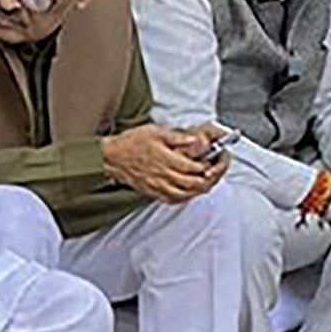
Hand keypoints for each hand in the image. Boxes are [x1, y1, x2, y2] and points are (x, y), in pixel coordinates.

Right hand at [101, 121, 225, 201]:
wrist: (112, 157)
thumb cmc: (132, 142)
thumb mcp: (155, 131)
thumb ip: (177, 138)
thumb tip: (196, 141)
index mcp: (167, 159)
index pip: (196, 167)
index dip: (211, 165)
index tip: (218, 158)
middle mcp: (164, 175)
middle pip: (195, 184)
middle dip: (211, 178)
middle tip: (217, 171)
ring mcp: (159, 186)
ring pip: (186, 194)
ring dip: (200, 190)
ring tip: (207, 181)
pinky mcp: (153, 192)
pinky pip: (173, 199)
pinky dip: (185, 197)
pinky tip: (189, 192)